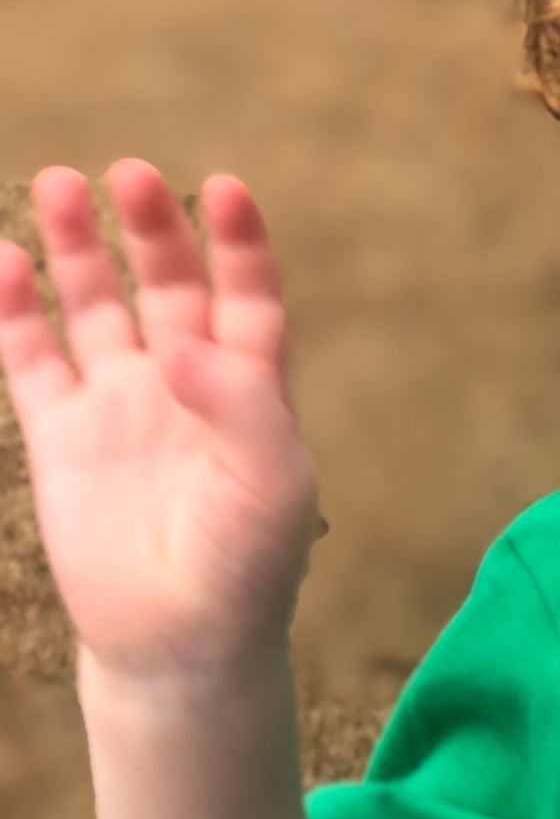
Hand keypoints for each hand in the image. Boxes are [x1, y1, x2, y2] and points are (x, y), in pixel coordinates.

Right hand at [0, 159, 321, 687]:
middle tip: (131, 176)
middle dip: (153, 231)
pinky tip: (4, 262)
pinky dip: (16, 310)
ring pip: (97, 307)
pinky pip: (34, 357)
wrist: (180, 642)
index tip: (229, 190)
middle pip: (170, 288)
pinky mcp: (63, 435)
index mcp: (254, 394)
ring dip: (79, 249)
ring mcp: (122, 405)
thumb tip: (183, 345)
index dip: (241, 246)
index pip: (249, 300)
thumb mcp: (272, 487)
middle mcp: (188, 387)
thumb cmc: (246, 570)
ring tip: (61, 185)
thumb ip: (243, 409)